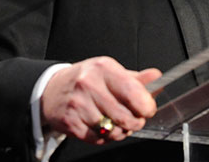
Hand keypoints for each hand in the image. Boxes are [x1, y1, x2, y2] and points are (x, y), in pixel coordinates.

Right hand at [40, 56, 160, 144]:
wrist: (52, 90)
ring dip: (120, 131)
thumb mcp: (110, 72)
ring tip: (118, 123)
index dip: (146, 106)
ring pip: (111, 130)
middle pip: (124, 116)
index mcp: (103, 68)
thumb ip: (135, 79)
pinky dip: (105, 137)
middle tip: (135, 119)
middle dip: (135, 122)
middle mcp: (89, 84)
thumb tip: (156, 77)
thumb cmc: (86, 80)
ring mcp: (78, 104)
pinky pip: (97, 138)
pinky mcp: (70, 121)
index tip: (148, 109)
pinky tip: (103, 128)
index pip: (133, 92)